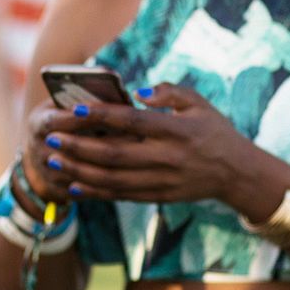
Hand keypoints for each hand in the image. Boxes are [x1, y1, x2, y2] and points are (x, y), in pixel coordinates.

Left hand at [29, 83, 257, 204]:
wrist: (237, 173)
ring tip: (53, 161)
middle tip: (52, 138)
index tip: (76, 111)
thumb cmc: (213, 130)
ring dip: (80, 172)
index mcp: (177, 130)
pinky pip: (121, 196)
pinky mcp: (159, 197)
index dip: (104, 117)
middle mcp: (168, 158)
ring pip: (114, 180)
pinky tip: (73, 185)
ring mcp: (163, 181)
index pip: (134, 122)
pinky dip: (95, 192)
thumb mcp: (199, 104)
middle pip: (116, 155)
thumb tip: (139, 92)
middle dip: (79, 148)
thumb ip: (170, 92)